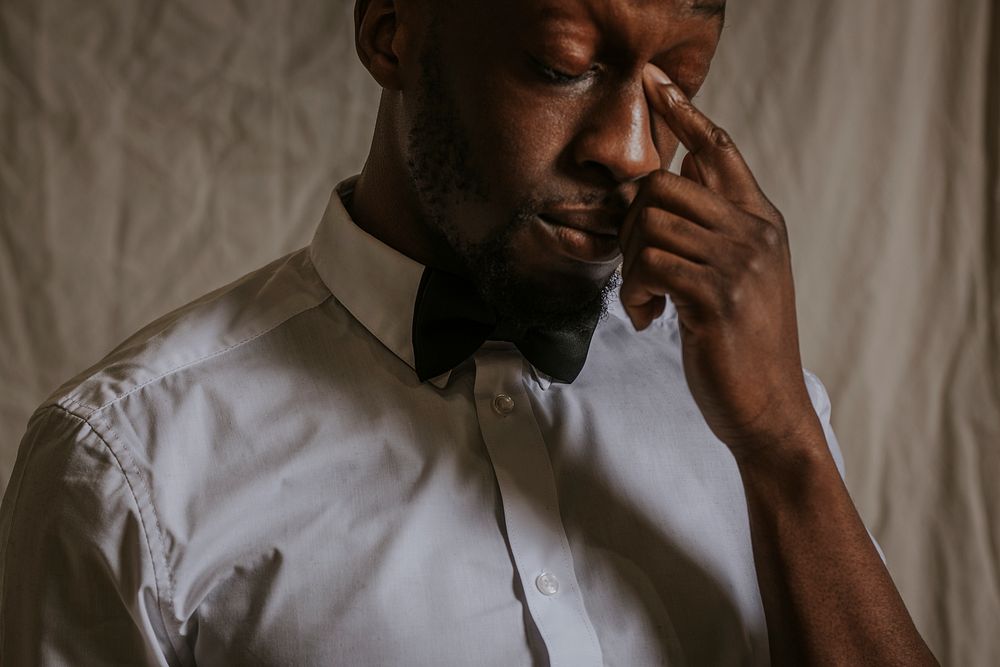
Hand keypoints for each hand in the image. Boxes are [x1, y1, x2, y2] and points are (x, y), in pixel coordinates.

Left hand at [619, 63, 819, 457]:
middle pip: (663, 187)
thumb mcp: (739, 278)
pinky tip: (649, 319)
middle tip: (639, 271)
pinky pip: (648, 266)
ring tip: (647, 302)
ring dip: (630, 268)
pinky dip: (633, 294)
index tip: (653, 85)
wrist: (770, 409)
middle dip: (631, 227)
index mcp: (760, 223)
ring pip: (649, 227)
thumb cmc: (744, 346)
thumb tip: (678, 175)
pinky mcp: (716, 296)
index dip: (685, 113)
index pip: (720, 152)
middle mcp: (754, 232)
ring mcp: (738, 262)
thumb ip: (716, 229)